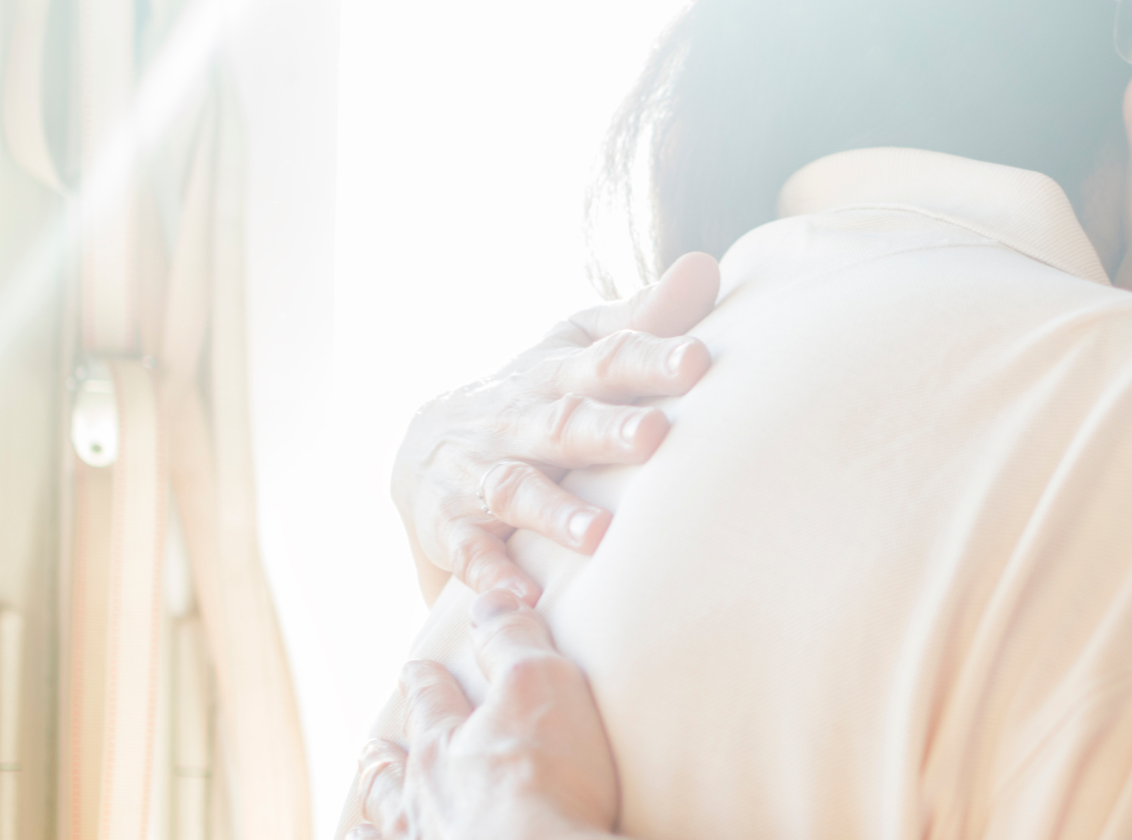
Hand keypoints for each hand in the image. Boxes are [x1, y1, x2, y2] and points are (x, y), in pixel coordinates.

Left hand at [348, 590, 621, 839]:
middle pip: (398, 768)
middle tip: (374, 744)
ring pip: (387, 825)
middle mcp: (423, 797)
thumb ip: (512, 641)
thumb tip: (489, 598)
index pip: (433, 701)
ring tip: (365, 816)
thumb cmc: (545, 779)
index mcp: (447, 742)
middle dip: (389, 752)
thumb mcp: (540, 685)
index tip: (415, 669)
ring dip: (378, 812)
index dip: (427, 682)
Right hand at [393, 253, 720, 602]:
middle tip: (654, 437)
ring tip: (597, 535)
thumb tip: (707, 266)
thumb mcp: (578, 348)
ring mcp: (476, 471)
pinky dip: (489, 575)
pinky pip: (466, 553)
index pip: (607, 358)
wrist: (425, 446)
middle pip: (563, 422)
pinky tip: (519, 599)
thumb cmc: (536, 395)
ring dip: (553, 511)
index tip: (698, 359)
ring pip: (516, 490)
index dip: (650, 356)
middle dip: (607, 431)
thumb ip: (643, 318)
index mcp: (556, 373)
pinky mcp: (449, 526)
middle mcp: (514, 417)